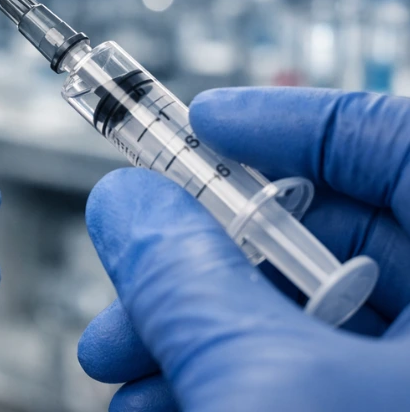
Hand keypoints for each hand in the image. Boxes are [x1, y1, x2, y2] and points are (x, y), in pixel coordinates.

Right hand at [77, 87, 409, 410]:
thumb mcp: (269, 384)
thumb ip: (189, 281)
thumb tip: (131, 204)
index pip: (393, 144)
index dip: (286, 122)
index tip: (202, 122)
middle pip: (331, 236)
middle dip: (206, 252)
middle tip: (137, 261)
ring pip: (310, 315)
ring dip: (198, 321)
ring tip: (123, 356)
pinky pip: (314, 373)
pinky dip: (233, 373)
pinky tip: (163, 395)